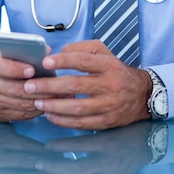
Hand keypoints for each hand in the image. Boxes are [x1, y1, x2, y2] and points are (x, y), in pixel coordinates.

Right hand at [0, 50, 68, 121]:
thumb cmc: (2, 66)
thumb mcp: (7, 54)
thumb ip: (24, 51)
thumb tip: (46, 51)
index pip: (0, 66)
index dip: (16, 69)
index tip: (32, 69)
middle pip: (15, 88)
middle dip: (38, 88)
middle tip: (55, 85)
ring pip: (21, 103)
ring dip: (41, 100)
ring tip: (57, 95)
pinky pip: (22, 114)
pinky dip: (37, 110)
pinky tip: (48, 104)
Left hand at [23, 39, 152, 129]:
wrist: (142, 94)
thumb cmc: (116, 71)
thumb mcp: (104, 52)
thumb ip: (81, 49)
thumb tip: (58, 53)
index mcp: (109, 65)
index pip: (83, 61)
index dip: (63, 61)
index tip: (45, 63)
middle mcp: (110, 85)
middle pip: (76, 86)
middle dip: (50, 86)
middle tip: (30, 86)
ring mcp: (109, 105)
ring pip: (77, 108)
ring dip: (54, 106)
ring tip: (37, 101)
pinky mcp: (107, 122)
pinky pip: (82, 123)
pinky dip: (63, 121)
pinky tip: (50, 115)